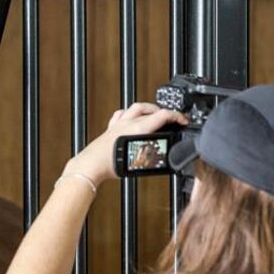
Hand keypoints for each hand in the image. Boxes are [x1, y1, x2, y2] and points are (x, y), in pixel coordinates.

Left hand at [63, 102, 187, 185]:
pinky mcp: (111, 128)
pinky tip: (132, 118)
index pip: (163, 115)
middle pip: (150, 109)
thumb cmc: (110, 165)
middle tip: (171, 119)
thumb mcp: (138, 163)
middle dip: (164, 112)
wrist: (91, 166)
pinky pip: (121, 114)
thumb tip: (162, 159)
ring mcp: (118, 123)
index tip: (183, 120)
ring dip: (148, 109)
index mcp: (138, 128)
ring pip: (136, 108)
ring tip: (154, 114)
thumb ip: (152, 158)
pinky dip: (129, 114)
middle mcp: (128, 122)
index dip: (177, 116)